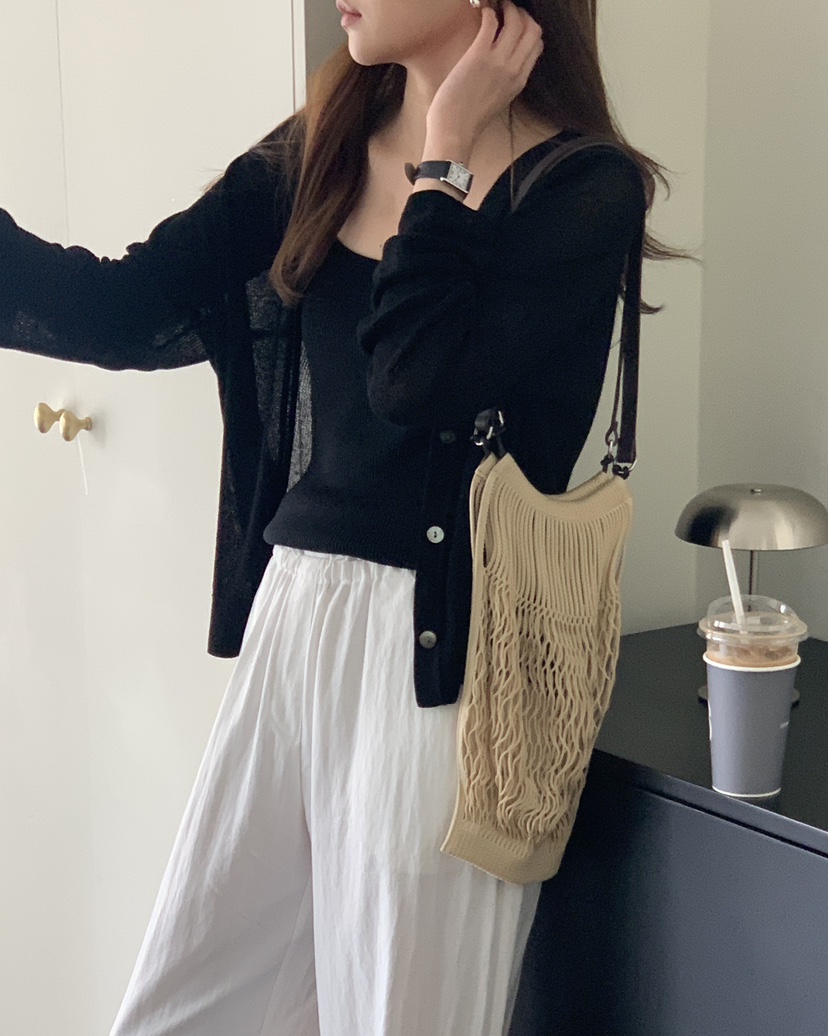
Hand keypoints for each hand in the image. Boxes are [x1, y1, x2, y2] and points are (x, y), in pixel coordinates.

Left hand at [427, 1, 544, 143]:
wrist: (454, 130)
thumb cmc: (469, 118)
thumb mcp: (498, 100)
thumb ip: (506, 81)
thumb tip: (502, 64)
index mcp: (520, 81)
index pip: (537, 45)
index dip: (529, 30)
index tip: (517, 25)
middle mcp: (513, 69)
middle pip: (533, 29)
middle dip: (522, 15)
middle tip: (508, 12)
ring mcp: (497, 62)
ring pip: (516, 21)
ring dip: (507, 8)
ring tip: (496, 7)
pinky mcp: (478, 56)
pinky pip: (491, 23)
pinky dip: (488, 12)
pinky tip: (482, 13)